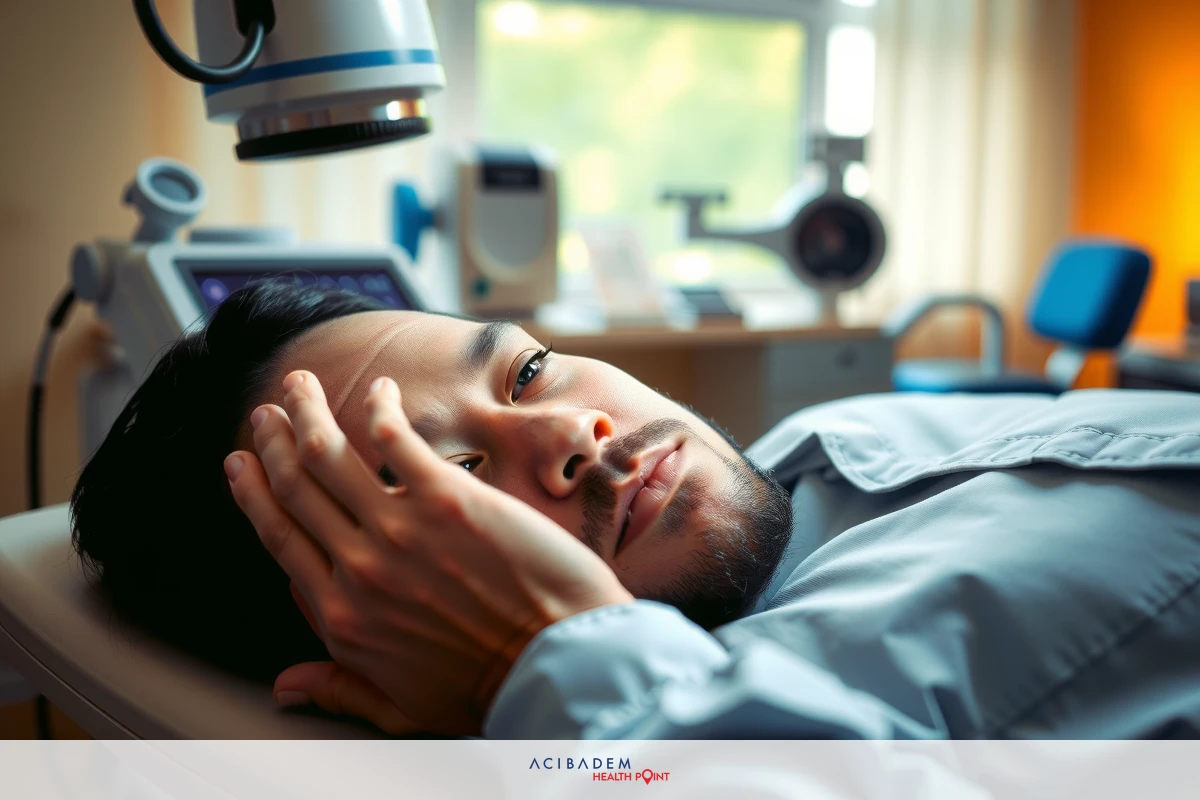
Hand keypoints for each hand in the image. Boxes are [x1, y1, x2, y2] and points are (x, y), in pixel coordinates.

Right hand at [225, 372, 632, 734]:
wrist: (555, 665)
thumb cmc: (486, 690)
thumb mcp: (399, 707)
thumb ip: (338, 688)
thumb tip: (284, 687)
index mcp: (340, 617)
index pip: (279, 541)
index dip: (254, 497)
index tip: (243, 466)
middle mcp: (356, 569)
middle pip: (295, 490)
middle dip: (271, 444)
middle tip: (262, 414)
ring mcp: (399, 531)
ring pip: (328, 457)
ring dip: (307, 414)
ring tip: (298, 386)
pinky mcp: (447, 500)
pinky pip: (396, 440)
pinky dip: (379, 409)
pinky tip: (380, 390)